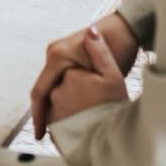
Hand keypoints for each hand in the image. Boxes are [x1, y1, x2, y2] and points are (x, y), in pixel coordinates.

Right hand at [30, 13, 138, 138]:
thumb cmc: (117, 46)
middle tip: (47, 137)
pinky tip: (65, 114)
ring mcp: (59, 54)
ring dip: (52, 107)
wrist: (126, 28)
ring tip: (56, 130)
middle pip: (43, 90)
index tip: (40, 135)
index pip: (40, 91)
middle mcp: (54, 52)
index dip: (39, 115)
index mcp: (57, 54)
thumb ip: (81, 87)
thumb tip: (61, 106)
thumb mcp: (101, 69)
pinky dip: (59, 98)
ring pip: (50, 87)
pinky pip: (57, 82)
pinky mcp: (66, 58)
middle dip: (44, 113)